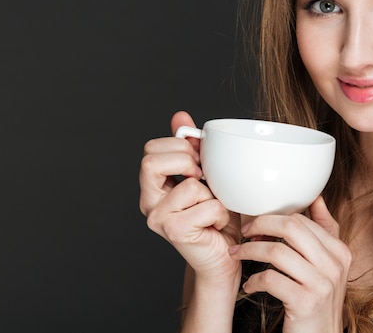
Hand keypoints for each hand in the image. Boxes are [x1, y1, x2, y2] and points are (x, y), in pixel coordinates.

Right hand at [139, 111, 241, 282]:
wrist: (224, 255)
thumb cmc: (216, 216)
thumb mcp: (206, 175)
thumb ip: (190, 147)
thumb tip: (179, 116)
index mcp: (153, 184)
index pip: (150, 149)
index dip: (176, 146)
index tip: (196, 159)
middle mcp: (148, 201)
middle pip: (151, 162)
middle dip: (186, 163)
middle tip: (203, 178)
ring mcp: (157, 218)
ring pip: (189, 185)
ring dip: (212, 194)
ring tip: (212, 207)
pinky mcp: (174, 231)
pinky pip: (207, 205)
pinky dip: (220, 212)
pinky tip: (216, 223)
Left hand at [229, 196, 351, 332]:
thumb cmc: (317, 300)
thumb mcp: (327, 265)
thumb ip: (323, 232)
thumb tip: (316, 198)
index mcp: (339, 251)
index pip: (302, 220)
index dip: (273, 218)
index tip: (257, 225)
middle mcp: (335, 265)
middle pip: (291, 228)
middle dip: (261, 225)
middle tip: (244, 233)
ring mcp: (322, 284)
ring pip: (277, 251)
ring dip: (250, 251)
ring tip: (238, 255)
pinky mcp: (306, 302)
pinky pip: (270, 279)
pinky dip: (254, 280)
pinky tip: (250, 285)